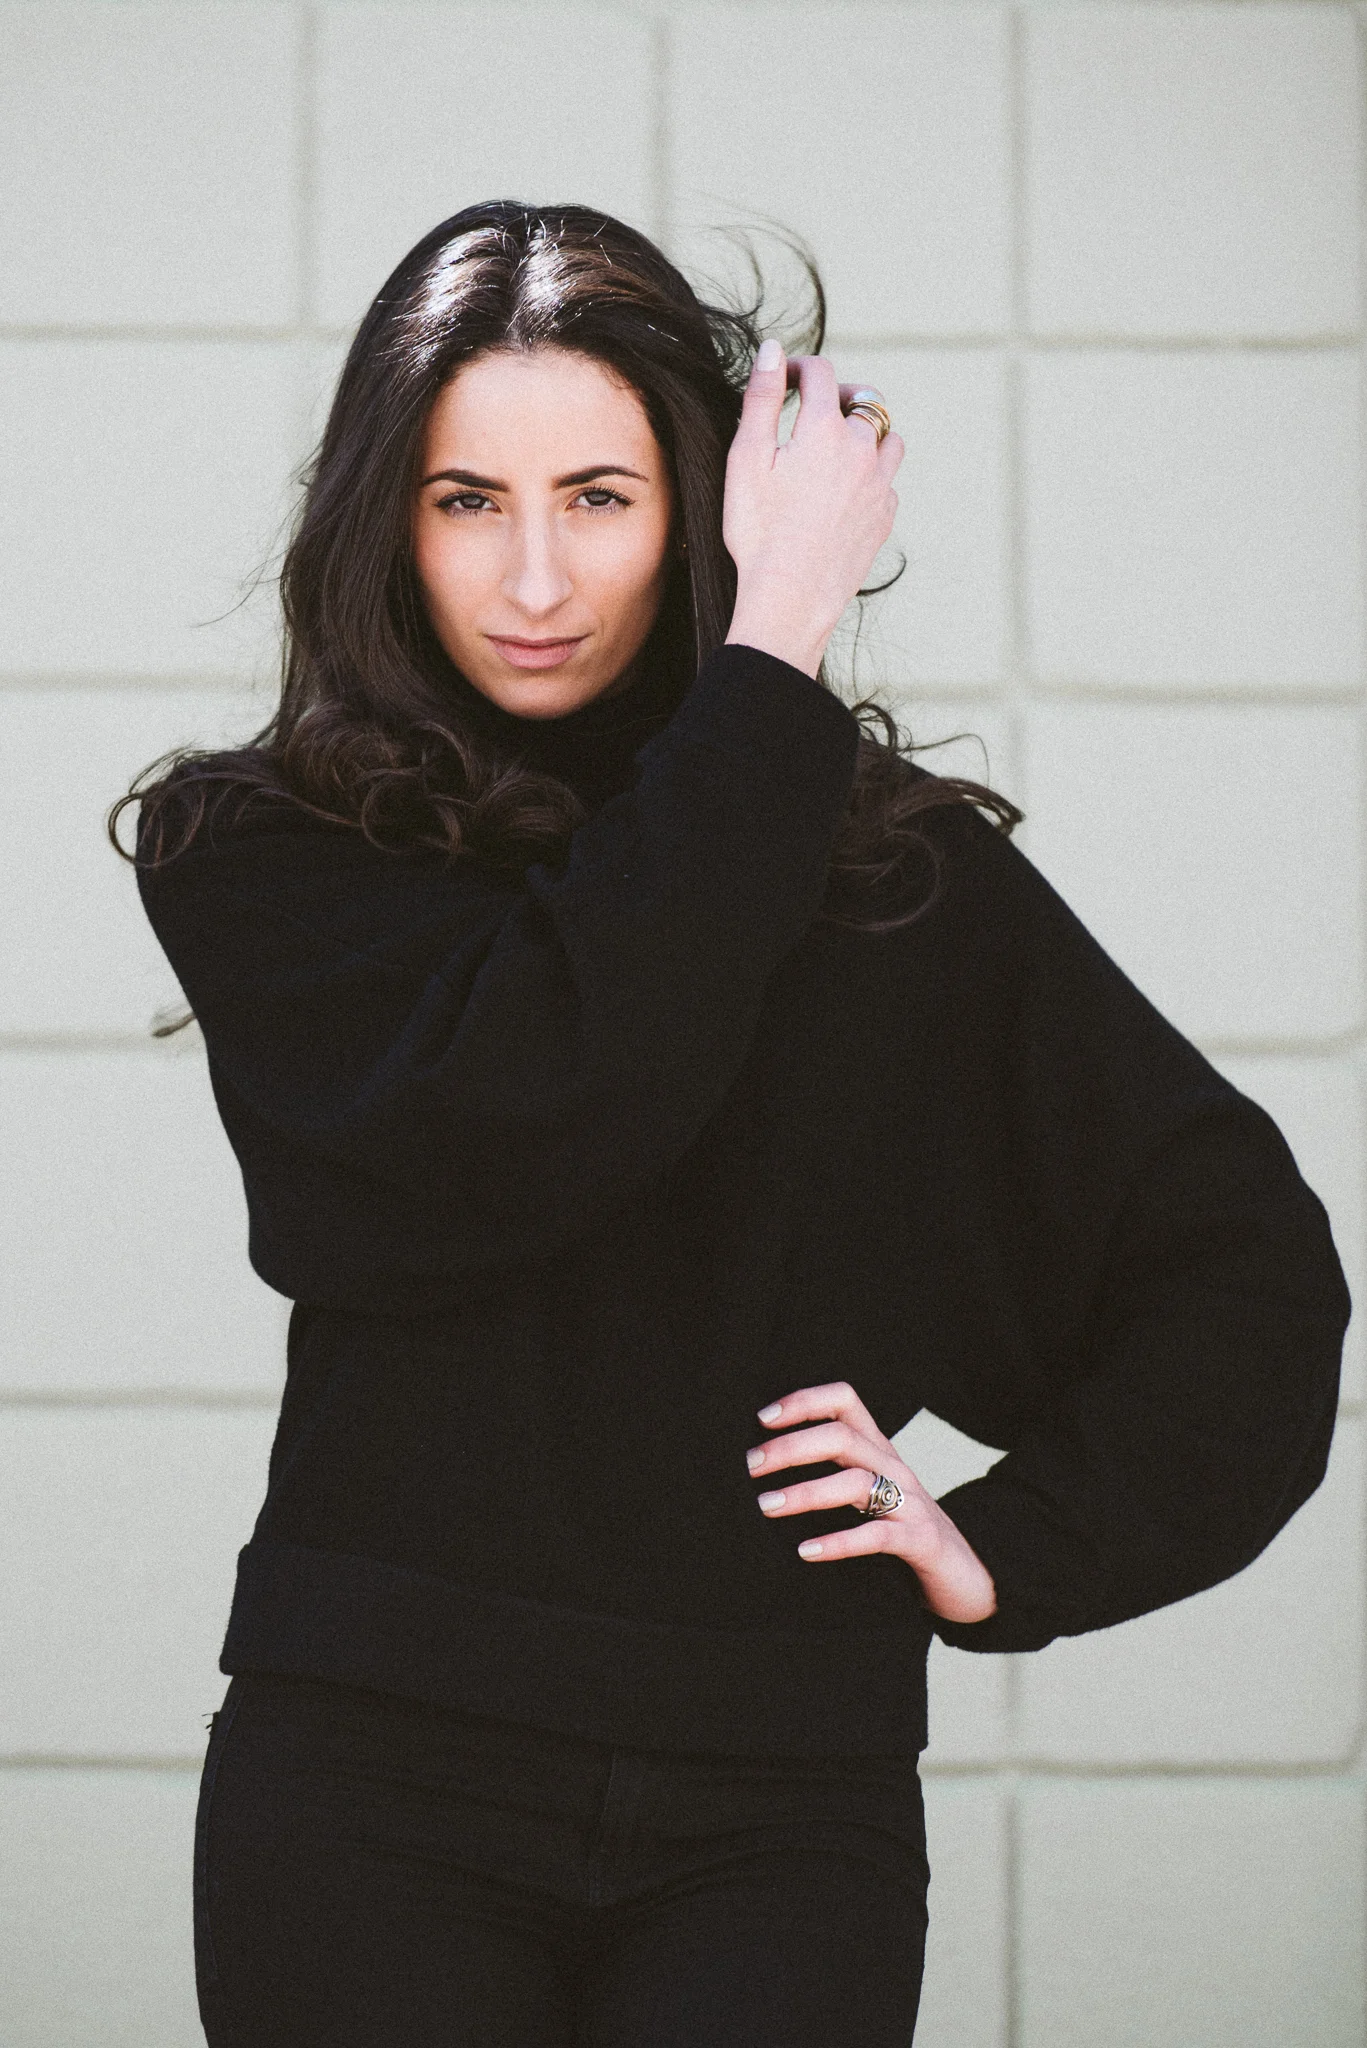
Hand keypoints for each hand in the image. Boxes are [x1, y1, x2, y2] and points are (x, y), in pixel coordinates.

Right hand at [723, 344, 904, 678]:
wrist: (790, 598)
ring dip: (867, 431)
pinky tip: (847, 489)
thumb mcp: (746, 459)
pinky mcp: (884, 518)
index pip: (820, 374)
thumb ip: (761, 398)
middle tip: (813, 407)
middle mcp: (862, 451)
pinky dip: (872, 473)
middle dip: (838, 395)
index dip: (799, 367)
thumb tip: (773, 350)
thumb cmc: (759, 531)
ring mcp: (879, 486)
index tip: (784, 377)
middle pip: (864, 401)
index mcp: (825, 429)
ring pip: (889, 439)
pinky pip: (888, 481)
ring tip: (840, 444)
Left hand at [745, 1379, 997, 1623]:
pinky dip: (840, 1541)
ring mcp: (911, 1503)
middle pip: (842, 1437)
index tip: (762, 1419)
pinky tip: (807, 1551)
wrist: (966, 1575)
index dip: (804, 1401)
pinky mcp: (922, 1541)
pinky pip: (879, 1535)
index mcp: (878, 1449)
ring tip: (766, 1505)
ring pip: (857, 1482)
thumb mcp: (868, 1493)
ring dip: (807, 1492)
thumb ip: (830, 1475)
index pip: (844, 1401)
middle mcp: (894, 1467)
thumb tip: (763, 1473)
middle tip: (750, 1466)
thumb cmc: (902, 1531)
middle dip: (792, 1447)